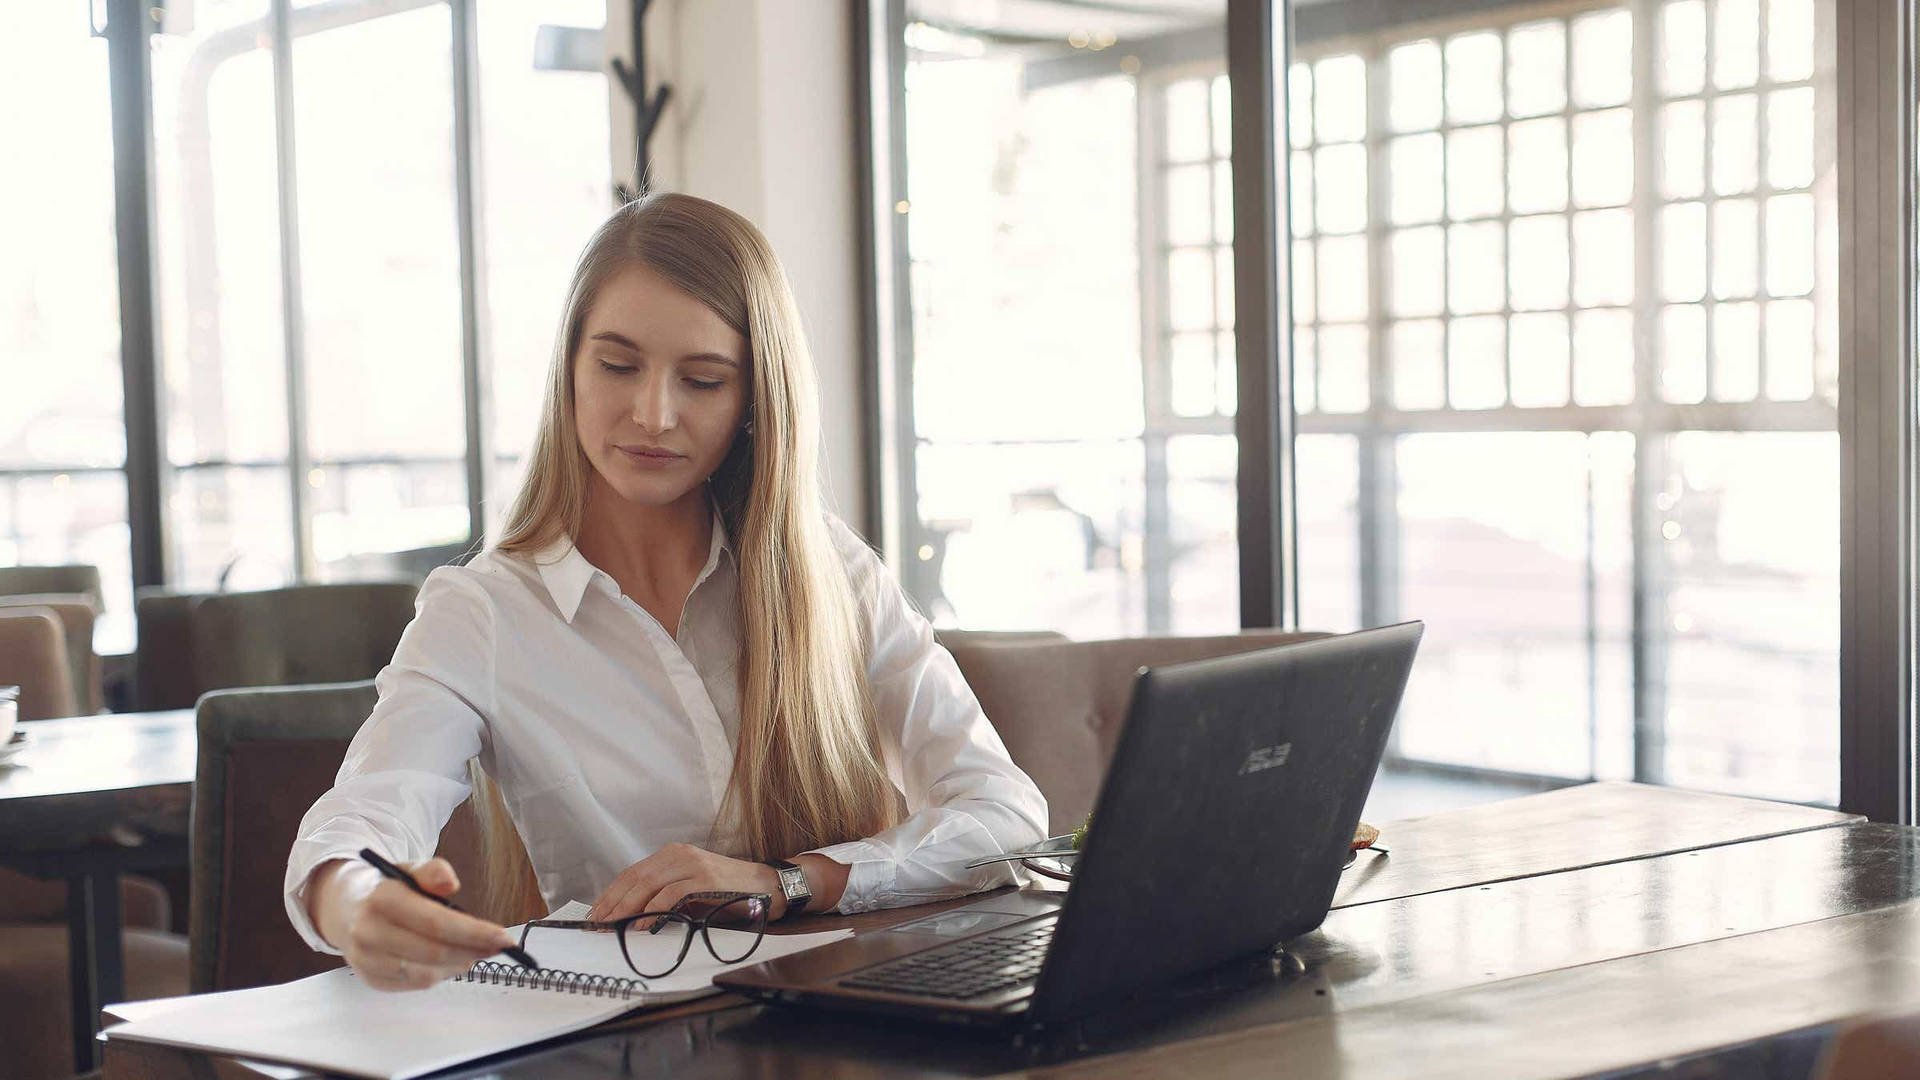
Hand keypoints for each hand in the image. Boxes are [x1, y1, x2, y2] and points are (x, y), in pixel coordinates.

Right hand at [309, 857, 518, 991]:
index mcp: (382, 900)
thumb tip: (451, 883)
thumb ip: (432, 871)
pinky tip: (451, 962)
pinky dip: (438, 975)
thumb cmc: (386, 888)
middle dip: (473, 951)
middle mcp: (370, 933)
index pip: (436, 923)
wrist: (343, 907)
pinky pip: (413, 985)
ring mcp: (367, 960)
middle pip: (434, 952)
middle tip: (498, 947)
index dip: (474, 933)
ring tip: (475, 952)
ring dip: (458, 965)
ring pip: (425, 974)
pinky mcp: (369, 979)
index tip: (503, 937)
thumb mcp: (408, 868)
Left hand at [589, 843, 786, 922]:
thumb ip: (664, 896)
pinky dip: (653, 911)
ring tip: (614, 927)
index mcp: (673, 854)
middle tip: (599, 925)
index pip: (632, 873)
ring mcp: (692, 865)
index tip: (596, 914)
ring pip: (647, 885)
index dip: (611, 894)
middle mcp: (679, 854)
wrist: (767, 886)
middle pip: (634, 878)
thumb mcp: (690, 889)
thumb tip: (632, 917)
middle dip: (613, 903)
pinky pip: (670, 895)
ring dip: (627, 909)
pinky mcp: (704, 879)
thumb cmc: (727, 892)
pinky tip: (643, 925)